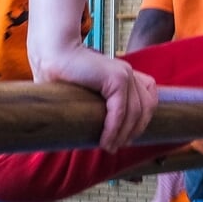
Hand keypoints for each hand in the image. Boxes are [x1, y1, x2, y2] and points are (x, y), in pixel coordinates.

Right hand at [32, 45, 156, 151]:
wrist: (53, 54)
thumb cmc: (63, 73)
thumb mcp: (88, 87)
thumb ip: (99, 99)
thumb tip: (97, 126)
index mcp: (124, 73)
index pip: (149, 96)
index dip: (142, 119)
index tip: (127, 136)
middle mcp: (128, 72)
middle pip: (146, 107)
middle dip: (134, 130)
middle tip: (118, 145)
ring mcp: (125, 74)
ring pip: (135, 113)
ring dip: (123, 135)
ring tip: (109, 147)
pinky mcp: (117, 78)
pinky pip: (120, 112)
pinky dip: (113, 130)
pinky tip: (105, 141)